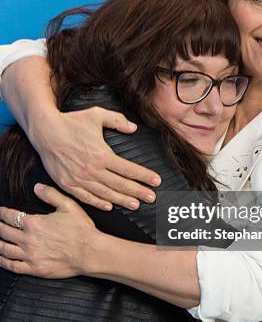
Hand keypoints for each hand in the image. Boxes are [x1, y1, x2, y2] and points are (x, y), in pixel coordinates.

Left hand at [0, 184, 97, 277]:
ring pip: (4, 249)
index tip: (0, 212)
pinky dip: (2, 262)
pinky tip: (1, 258)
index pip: (10, 216)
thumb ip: (51, 194)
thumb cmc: (81, 230)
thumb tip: (37, 187)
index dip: (2, 213)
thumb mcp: (68, 205)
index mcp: (34, 223)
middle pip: (4, 232)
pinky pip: (12, 266)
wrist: (89, 252)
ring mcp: (30, 255)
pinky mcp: (34, 269)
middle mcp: (28, 239)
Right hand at [30, 106, 160, 209]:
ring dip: (122, 200)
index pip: (128, 169)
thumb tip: (134, 128)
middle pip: (120, 184)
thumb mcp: (96, 115)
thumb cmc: (72, 122)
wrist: (45, 131)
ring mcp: (79, 179)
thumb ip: (117, 120)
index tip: (156, 181)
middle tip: (152, 198)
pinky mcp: (67, 184)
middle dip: (138, 192)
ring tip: (136, 205)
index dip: (144, 176)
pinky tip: (109, 207)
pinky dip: (98, 203)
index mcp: (102, 154)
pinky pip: (86, 197)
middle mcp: (92, 170)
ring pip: (105, 193)